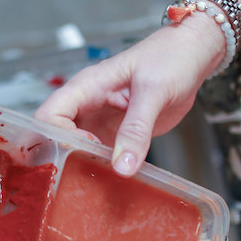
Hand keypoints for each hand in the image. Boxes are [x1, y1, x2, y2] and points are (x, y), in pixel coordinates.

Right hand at [35, 13, 224, 175]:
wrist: (192, 56)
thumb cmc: (170, 57)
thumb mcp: (153, 91)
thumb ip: (136, 129)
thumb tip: (122, 166)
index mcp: (86, 87)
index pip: (48, 116)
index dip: (59, 139)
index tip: (87, 149)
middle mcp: (86, 106)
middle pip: (53, 137)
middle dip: (61, 158)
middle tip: (83, 175)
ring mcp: (97, 121)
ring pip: (72, 149)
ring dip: (78, 167)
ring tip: (95, 183)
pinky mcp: (113, 134)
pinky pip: (96, 155)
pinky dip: (98, 169)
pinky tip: (110, 181)